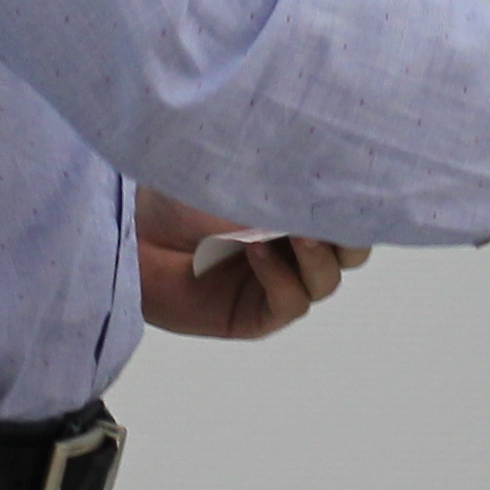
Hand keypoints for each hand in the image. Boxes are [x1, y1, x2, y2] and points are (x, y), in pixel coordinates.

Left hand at [137, 193, 366, 341]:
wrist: (131, 228)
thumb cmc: (182, 190)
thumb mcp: (246, 174)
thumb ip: (291, 179)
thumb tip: (335, 173)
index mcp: (297, 208)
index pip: (351, 213)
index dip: (359, 204)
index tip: (354, 184)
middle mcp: (294, 247)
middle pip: (353, 251)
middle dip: (348, 233)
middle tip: (330, 212)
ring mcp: (277, 282)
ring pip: (327, 280)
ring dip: (316, 255)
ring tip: (293, 232)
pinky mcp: (257, 315)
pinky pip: (291, 302)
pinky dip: (281, 276)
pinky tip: (256, 250)